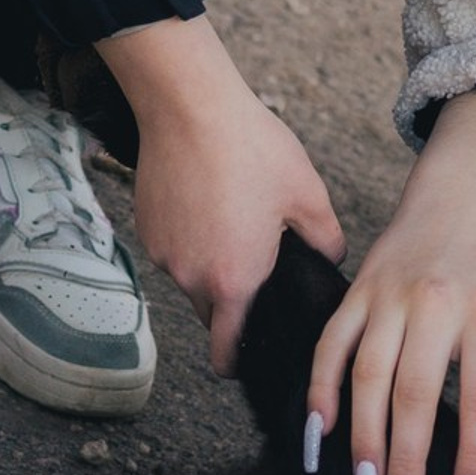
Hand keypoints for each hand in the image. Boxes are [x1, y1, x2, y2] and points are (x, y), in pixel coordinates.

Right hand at [99, 14, 342, 372]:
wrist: (190, 108)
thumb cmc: (251, 149)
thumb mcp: (308, 195)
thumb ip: (325, 240)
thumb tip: (329, 258)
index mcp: (235, 281)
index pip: (227, 348)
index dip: (235, 363)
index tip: (241, 366)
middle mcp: (192, 277)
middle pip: (212, 312)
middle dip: (231, 302)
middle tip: (255, 268)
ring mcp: (163, 253)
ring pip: (190, 278)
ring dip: (209, 266)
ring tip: (233, 222)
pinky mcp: (146, 228)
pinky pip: (172, 249)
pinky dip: (188, 239)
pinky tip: (208, 204)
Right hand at [306, 92, 475, 474]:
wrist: (459, 199)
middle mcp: (436, 301)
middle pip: (416, 390)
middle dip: (407, 458)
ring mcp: (388, 294)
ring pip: (367, 374)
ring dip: (362, 437)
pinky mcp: (355, 289)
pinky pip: (330, 345)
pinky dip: (320, 390)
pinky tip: (319, 434)